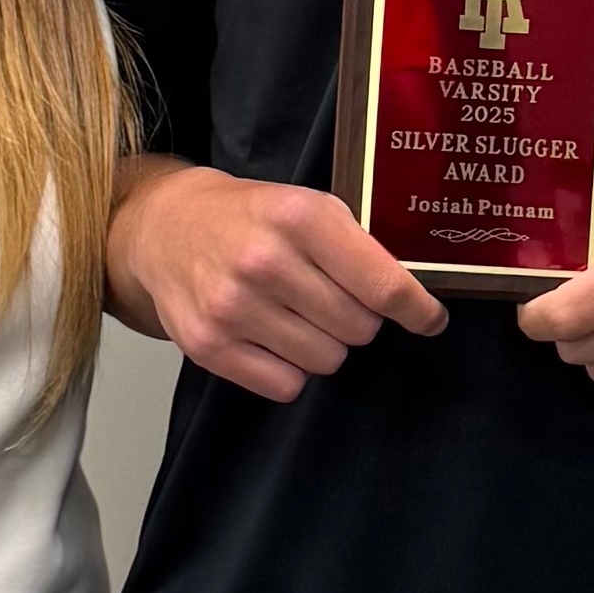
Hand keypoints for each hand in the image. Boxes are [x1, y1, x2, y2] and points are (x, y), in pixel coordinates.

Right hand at [113, 160, 445, 397]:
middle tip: (331, 299)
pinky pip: (286, 386)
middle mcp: (265, 262)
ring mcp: (233, 307)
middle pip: (360, 330)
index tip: (430, 320)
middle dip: (358, 319)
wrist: (163, 229)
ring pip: (327, 361)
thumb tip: (413, 298)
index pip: (383, 286)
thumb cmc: (247, 218)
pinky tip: (271, 337)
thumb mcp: (308, 206)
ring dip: (323, 345)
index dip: (417, 310)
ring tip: (295, 314)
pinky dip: (289, 370)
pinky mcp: (209, 346)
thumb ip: (359, 246)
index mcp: (301, 218)